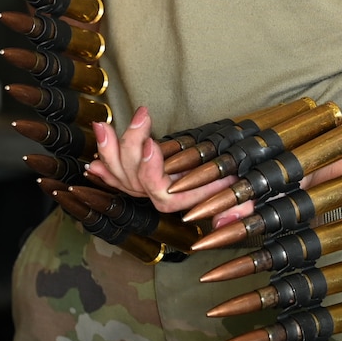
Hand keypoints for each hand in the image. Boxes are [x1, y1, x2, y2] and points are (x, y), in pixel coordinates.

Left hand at [84, 107, 253, 226]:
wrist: (232, 182)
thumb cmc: (238, 187)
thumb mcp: (245, 196)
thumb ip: (239, 209)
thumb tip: (223, 222)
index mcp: (185, 199)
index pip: (162, 194)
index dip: (151, 171)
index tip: (150, 145)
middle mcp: (164, 195)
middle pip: (136, 182)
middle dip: (130, 150)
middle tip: (139, 118)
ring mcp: (149, 187)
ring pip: (123, 176)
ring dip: (111, 151)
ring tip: (104, 125)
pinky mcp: (142, 176)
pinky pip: (117, 176)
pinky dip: (105, 164)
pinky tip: (95, 152)